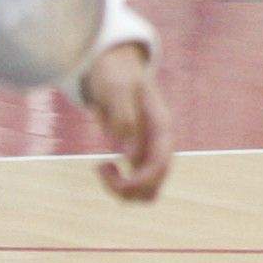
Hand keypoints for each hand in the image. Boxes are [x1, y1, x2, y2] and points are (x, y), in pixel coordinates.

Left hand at [82, 44, 174, 202]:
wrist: (115, 69)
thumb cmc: (115, 75)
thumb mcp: (115, 88)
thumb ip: (123, 117)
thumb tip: (128, 156)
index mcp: (162, 127)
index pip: (160, 165)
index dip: (137, 179)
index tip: (102, 166)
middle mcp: (160, 145)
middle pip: (155, 186)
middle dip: (126, 188)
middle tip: (100, 167)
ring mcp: (151, 153)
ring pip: (147, 193)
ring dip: (122, 192)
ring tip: (102, 168)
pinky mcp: (139, 158)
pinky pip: (136, 186)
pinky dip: (118, 186)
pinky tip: (103, 165)